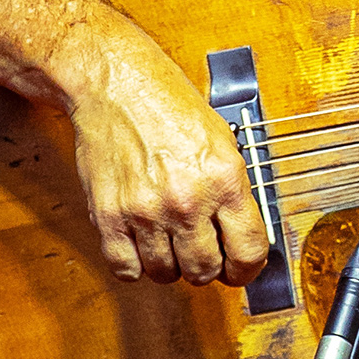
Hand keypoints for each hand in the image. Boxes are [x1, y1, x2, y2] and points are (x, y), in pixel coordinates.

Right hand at [0, 0, 270, 288]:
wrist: (115, 83)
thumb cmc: (169, 104)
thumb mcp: (223, 139)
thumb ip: (235, 189)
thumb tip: (246, 232)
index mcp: (224, 178)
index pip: (249, 251)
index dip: (249, 268)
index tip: (243, 267)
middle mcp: (187, 199)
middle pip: (206, 271)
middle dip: (211, 268)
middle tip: (206, 254)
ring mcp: (145, 212)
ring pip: (166, 275)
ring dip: (172, 266)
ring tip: (172, 245)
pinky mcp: (109, 216)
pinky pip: (126, 268)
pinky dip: (135, 266)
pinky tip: (142, 246)